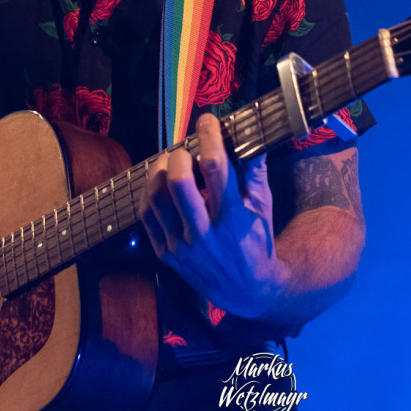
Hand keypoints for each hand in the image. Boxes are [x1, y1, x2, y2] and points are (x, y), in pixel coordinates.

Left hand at [139, 113, 285, 318]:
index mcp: (232, 217)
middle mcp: (204, 232)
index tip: (207, 120)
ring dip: (158, 170)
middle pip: (177, 182)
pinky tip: (157, 182)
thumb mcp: (263, 207)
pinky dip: (148, 193)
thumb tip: (251, 135)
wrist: (244, 289)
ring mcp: (181, 245)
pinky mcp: (165, 254)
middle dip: (178, 155)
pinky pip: (146, 216)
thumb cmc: (256, 241)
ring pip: (156, 198)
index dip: (208, 137)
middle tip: (184, 149)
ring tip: (168, 160)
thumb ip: (255, 171)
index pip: (214, 167)